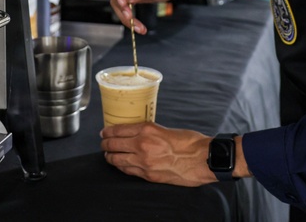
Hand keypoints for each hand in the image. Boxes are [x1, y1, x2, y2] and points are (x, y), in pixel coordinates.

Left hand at [100, 122, 214, 186]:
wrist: (203, 159)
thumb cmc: (190, 143)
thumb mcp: (166, 129)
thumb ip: (150, 132)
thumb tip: (137, 134)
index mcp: (148, 129)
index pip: (119, 130)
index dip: (108, 131)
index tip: (104, 132)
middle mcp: (142, 145)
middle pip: (113, 144)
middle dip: (105, 144)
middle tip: (103, 143)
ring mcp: (144, 162)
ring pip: (117, 159)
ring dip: (109, 156)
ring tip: (108, 154)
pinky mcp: (148, 175)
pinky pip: (127, 170)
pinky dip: (120, 166)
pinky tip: (119, 164)